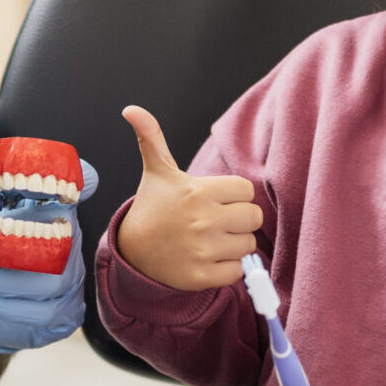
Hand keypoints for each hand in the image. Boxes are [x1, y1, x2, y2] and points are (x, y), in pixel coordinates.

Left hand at [0, 128, 98, 355]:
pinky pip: (47, 311)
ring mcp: (71, 281)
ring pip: (52, 279)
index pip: (75, 192)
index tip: (79, 175)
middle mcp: (69, 244)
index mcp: (53, 214)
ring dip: (3, 280)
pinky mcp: (64, 313)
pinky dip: (10, 306)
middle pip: (62, 239)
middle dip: (14, 244)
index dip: (80, 182)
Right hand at [116, 105, 261, 290]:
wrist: (132, 250)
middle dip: (240, 219)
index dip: (235, 195)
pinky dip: (227, 268)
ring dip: (234, 244)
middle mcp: (203, 220)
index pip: (247, 190)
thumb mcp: (157, 171)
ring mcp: (202, 250)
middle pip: (254, 217)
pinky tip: (208, 259)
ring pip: (248, 245)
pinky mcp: (201, 276)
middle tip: (218, 220)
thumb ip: (152, 137)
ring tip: (211, 240)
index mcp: (199, 192)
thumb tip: (131, 109)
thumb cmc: (154, 207)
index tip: (216, 199)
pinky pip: (237, 271)